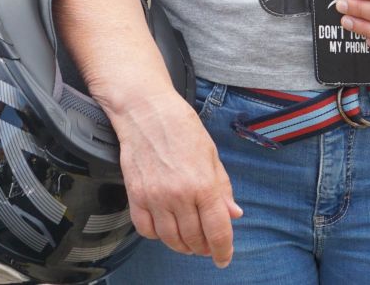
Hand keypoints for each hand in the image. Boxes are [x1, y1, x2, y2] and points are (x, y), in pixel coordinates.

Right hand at [109, 94, 242, 267]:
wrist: (147, 111)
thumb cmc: (181, 127)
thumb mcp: (211, 155)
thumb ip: (222, 188)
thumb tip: (234, 214)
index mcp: (203, 185)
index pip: (218, 231)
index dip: (223, 250)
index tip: (224, 258)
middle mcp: (179, 195)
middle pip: (194, 239)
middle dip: (204, 248)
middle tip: (207, 245)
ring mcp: (154, 198)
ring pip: (170, 239)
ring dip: (182, 245)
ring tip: (188, 241)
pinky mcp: (135, 196)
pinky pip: (146, 229)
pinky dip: (157, 235)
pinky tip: (165, 228)